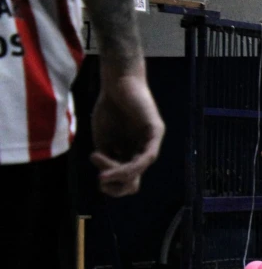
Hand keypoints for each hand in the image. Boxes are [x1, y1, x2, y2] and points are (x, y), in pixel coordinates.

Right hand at [91, 73, 164, 196]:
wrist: (117, 82)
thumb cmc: (109, 108)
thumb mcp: (103, 140)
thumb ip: (106, 160)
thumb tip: (107, 180)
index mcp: (130, 154)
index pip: (127, 182)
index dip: (113, 187)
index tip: (99, 179)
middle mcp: (143, 151)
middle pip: (133, 182)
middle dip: (116, 186)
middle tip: (101, 177)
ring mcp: (151, 142)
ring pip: (138, 171)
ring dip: (118, 175)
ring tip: (100, 170)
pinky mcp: (156, 132)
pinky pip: (147, 157)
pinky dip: (129, 168)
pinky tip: (113, 171)